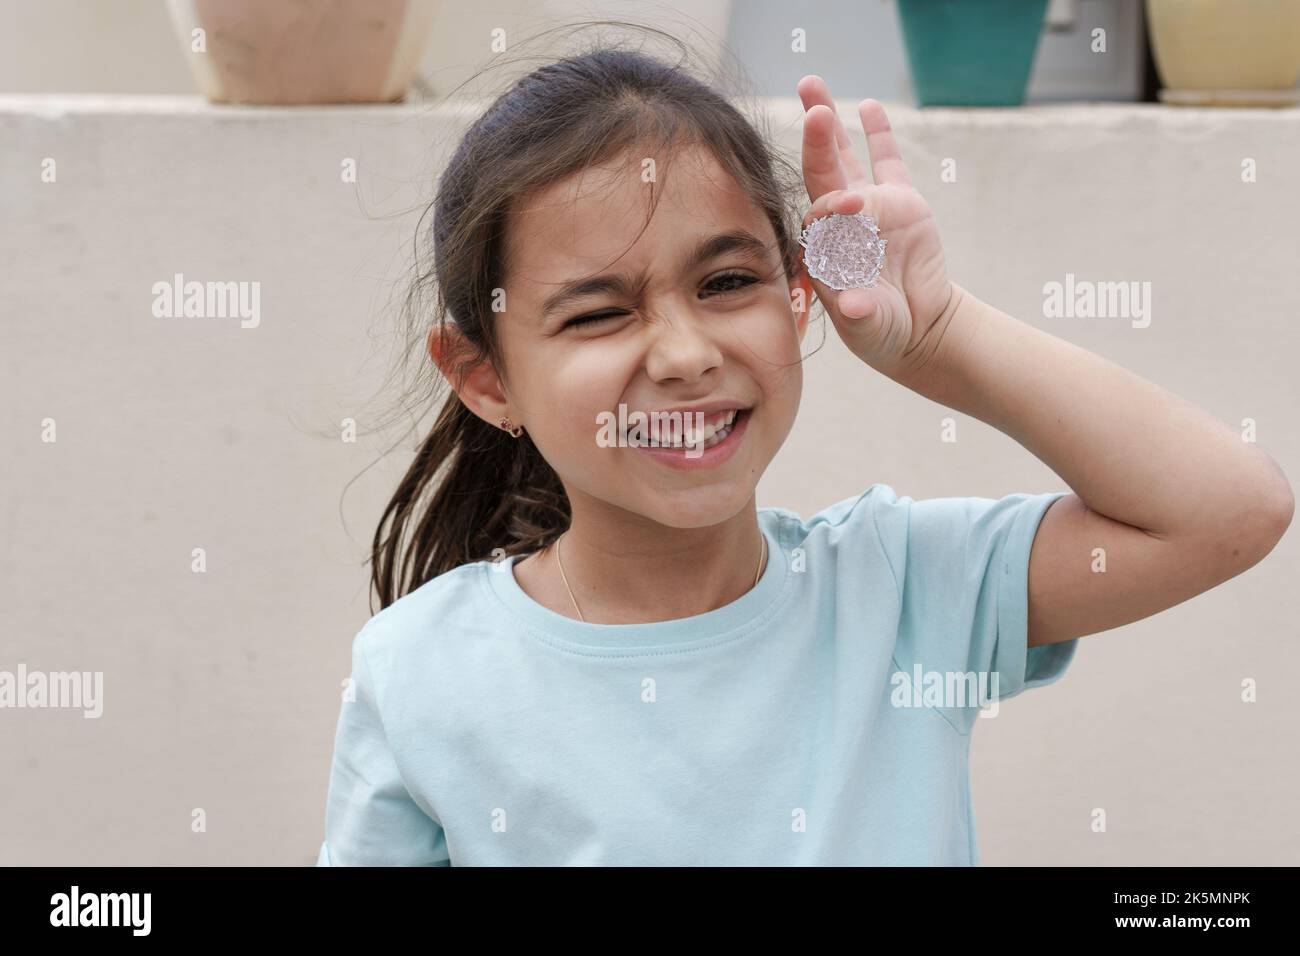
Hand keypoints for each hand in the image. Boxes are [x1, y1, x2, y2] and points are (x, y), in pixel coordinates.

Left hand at [797, 75, 956, 379]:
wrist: (918, 328)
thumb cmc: (883, 332)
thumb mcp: (873, 327)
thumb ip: (862, 314)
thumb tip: (853, 306)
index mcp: (824, 250)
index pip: (820, 219)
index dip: (832, 208)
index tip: (854, 205)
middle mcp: (839, 223)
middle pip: (820, 176)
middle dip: (816, 143)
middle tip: (815, 110)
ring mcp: (869, 208)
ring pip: (844, 159)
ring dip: (829, 125)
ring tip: (813, 85)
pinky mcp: (900, 201)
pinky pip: (886, 162)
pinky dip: (878, 135)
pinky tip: (867, 105)